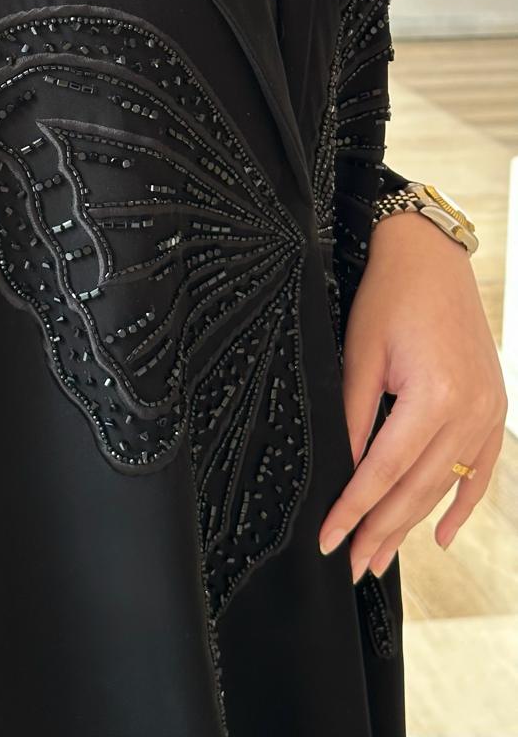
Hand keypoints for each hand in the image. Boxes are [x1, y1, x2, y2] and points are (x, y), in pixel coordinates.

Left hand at [317, 209, 506, 580]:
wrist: (431, 258)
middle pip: (418, 488)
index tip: (329, 539)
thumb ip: (353, 416)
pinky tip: (442, 536)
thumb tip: (343, 469)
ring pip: (445, 485)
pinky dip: (460, 504)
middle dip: (380, 530)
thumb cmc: (389, 297)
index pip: (385, 470)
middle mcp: (470, 411)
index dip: (354, 508)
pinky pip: (479, 470)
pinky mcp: (494, 408)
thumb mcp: (359, 354)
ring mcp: (489, 412)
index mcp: (435, 396)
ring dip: (412, 524)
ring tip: (381, 556)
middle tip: (351, 563)